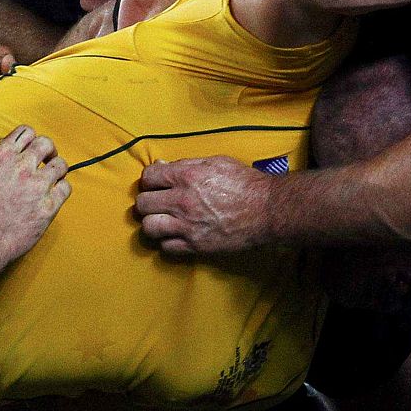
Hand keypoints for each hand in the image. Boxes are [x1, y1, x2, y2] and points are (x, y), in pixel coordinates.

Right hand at [0, 125, 70, 263]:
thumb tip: (10, 154)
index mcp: (2, 155)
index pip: (26, 131)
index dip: (32, 139)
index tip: (33, 149)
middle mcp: (22, 166)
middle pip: (46, 143)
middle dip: (48, 150)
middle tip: (47, 159)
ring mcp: (38, 185)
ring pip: (60, 164)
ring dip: (57, 168)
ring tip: (53, 178)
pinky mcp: (49, 205)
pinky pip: (66, 188)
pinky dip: (62, 189)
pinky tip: (55, 195)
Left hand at [135, 156, 274, 254]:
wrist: (267, 210)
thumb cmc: (245, 183)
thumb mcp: (216, 162)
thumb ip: (187, 165)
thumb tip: (164, 167)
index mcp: (186, 177)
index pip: (148, 177)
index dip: (150, 180)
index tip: (156, 184)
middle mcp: (182, 201)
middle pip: (142, 204)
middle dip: (147, 202)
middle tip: (156, 204)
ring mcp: (187, 226)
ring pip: (149, 228)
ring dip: (153, 224)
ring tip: (162, 221)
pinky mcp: (196, 245)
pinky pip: (166, 248)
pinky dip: (167, 242)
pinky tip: (175, 236)